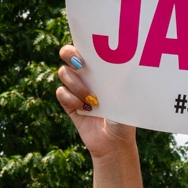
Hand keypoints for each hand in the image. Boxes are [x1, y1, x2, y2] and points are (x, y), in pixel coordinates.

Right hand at [53, 45, 137, 159]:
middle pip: (66, 53)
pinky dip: (70, 98)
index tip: (87, 54)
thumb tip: (126, 64)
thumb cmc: (125, 118)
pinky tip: (84, 108)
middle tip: (81, 65)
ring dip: (76, 84)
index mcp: (101, 69)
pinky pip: (61, 93)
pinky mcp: (68, 104)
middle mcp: (86, 75)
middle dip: (69, 54)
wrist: (115, 143)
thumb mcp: (126, 98)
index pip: (85, 47)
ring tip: (92, 100)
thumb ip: (123, 82)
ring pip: (63, 73)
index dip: (80, 44)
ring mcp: (75, 88)